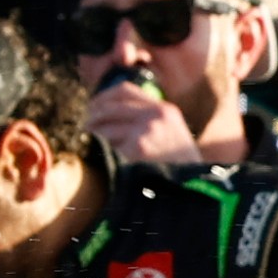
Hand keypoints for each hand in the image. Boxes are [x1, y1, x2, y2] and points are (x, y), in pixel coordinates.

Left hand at [84, 81, 204, 165]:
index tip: (91, 109)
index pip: (125, 90)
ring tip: (95, 150)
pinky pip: (107, 147)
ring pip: (104, 128)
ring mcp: (147, 129)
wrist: (192, 187)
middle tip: (85, 131)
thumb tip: (107, 114)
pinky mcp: (137, 147)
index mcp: (164, 109)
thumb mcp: (170, 135)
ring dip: (95, 140)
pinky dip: (102, 155)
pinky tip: (106, 164)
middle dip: (92, 120)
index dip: (103, 98)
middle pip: (109, 107)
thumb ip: (148, 121)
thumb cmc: (178, 167)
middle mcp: (156, 114)